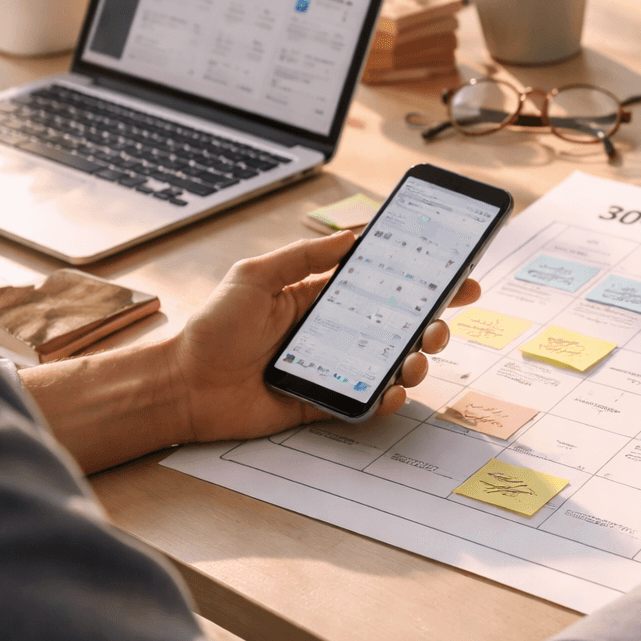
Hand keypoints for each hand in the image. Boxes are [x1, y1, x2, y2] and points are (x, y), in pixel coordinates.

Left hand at [170, 232, 479, 444]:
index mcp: (321, 297)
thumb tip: (350, 238)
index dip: (422, 280)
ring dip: (417, 360)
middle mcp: (334, 332)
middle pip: (399, 325)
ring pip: (393, 363)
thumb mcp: (254, 276)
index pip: (382, 284)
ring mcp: (334, 368)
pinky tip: (392, 389)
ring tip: (418, 358)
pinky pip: (368, 401)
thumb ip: (303, 257)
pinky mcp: (326, 402)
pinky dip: (389, 397)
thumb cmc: (212, 328)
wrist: (184, 385)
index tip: (457, 275)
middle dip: (433, 321)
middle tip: (442, 322)